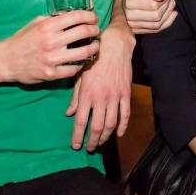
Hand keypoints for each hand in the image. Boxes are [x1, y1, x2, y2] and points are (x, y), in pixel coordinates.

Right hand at [0, 11, 99, 83]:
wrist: (6, 61)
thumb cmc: (22, 39)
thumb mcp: (36, 23)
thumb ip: (54, 19)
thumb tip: (73, 15)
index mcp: (48, 27)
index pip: (76, 17)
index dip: (90, 16)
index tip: (94, 18)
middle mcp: (51, 42)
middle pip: (84, 32)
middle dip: (95, 30)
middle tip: (97, 31)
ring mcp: (52, 59)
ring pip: (84, 52)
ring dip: (94, 47)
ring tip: (96, 45)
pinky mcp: (51, 74)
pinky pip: (74, 69)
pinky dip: (81, 64)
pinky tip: (82, 60)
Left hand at [66, 24, 134, 150]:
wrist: (114, 46)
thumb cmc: (93, 60)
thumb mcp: (80, 76)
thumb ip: (75, 97)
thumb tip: (70, 114)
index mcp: (87, 93)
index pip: (81, 121)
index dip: (78, 137)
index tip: (76, 146)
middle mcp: (100, 97)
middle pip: (97, 126)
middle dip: (92, 141)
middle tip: (89, 148)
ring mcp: (114, 96)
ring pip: (111, 123)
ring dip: (105, 136)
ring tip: (100, 142)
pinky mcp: (125, 93)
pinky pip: (125, 114)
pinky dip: (123, 126)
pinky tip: (119, 133)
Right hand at [123, 0, 176, 33]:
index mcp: (130, 3)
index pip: (154, 6)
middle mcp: (130, 17)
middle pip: (157, 16)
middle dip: (167, 6)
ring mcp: (133, 26)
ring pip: (157, 25)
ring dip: (168, 14)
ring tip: (171, 3)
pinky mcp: (138, 31)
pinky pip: (156, 30)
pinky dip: (167, 22)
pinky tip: (172, 13)